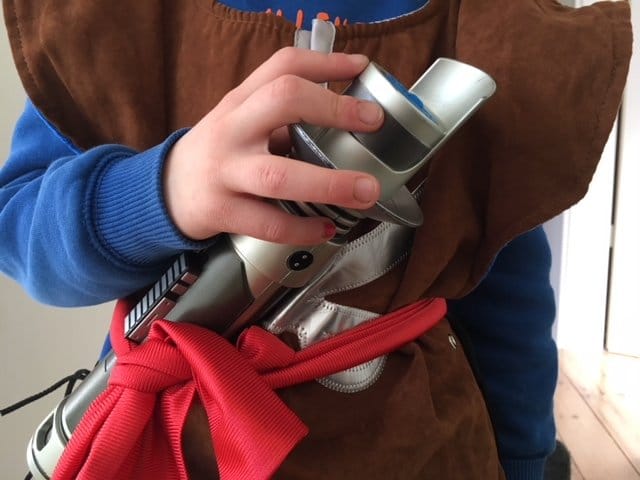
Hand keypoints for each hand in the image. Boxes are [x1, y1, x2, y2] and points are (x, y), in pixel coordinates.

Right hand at [163, 47, 382, 244]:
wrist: (166, 192)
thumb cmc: (218, 154)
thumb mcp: (240, 121)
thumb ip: (281, 115)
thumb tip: (346, 113)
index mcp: (240, 103)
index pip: (283, 66)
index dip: (326, 62)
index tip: (362, 68)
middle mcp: (232, 130)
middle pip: (282, 101)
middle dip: (334, 109)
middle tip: (373, 121)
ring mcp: (225, 172)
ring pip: (278, 175)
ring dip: (329, 183)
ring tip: (366, 191)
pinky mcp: (221, 212)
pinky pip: (268, 224)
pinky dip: (302, 229)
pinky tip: (325, 227)